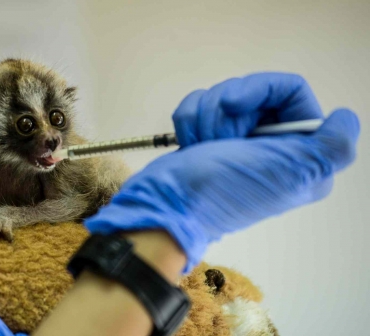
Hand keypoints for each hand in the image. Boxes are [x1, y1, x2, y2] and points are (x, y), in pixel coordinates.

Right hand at [85, 73, 359, 272]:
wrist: (168, 202)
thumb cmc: (224, 189)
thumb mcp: (290, 172)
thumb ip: (333, 147)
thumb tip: (344, 117)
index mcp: (299, 153)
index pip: (290, 91)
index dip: (259, 90)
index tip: (234, 106)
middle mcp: (271, 145)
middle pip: (252, 89)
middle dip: (226, 109)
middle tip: (219, 141)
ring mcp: (237, 140)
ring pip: (222, 95)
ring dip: (205, 118)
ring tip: (202, 147)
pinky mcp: (208, 138)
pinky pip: (199, 104)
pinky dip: (188, 121)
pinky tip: (189, 144)